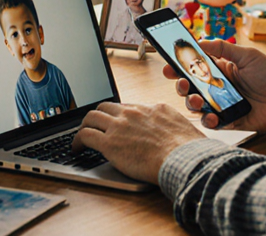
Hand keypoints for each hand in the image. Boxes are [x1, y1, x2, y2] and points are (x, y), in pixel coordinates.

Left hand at [72, 102, 203, 183]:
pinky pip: (85, 135)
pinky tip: (77, 149)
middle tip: (95, 126)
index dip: (119, 116)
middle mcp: (133, 113)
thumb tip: (173, 134)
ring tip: (82, 137)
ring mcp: (120, 125)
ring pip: (92, 116)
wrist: (182, 159)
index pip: (128, 107)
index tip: (116, 123)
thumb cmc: (188, 151)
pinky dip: (77, 141)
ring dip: (85, 126)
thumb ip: (171, 127)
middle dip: (98, 116)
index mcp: (152, 109)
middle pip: (107, 106)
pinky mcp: (109, 142)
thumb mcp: (183, 129)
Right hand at [163, 39, 265, 133]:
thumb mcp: (248, 56)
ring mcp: (220, 105)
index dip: (178, 65)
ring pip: (195, 105)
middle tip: (182, 82)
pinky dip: (207, 120)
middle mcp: (216, 87)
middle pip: (189, 86)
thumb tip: (200, 40)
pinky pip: (210, 122)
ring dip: (191, 102)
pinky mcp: (227, 121)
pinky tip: (212, 116)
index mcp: (219, 69)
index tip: (168, 63)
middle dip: (180, 84)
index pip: (193, 66)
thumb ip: (224, 48)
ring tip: (198, 99)